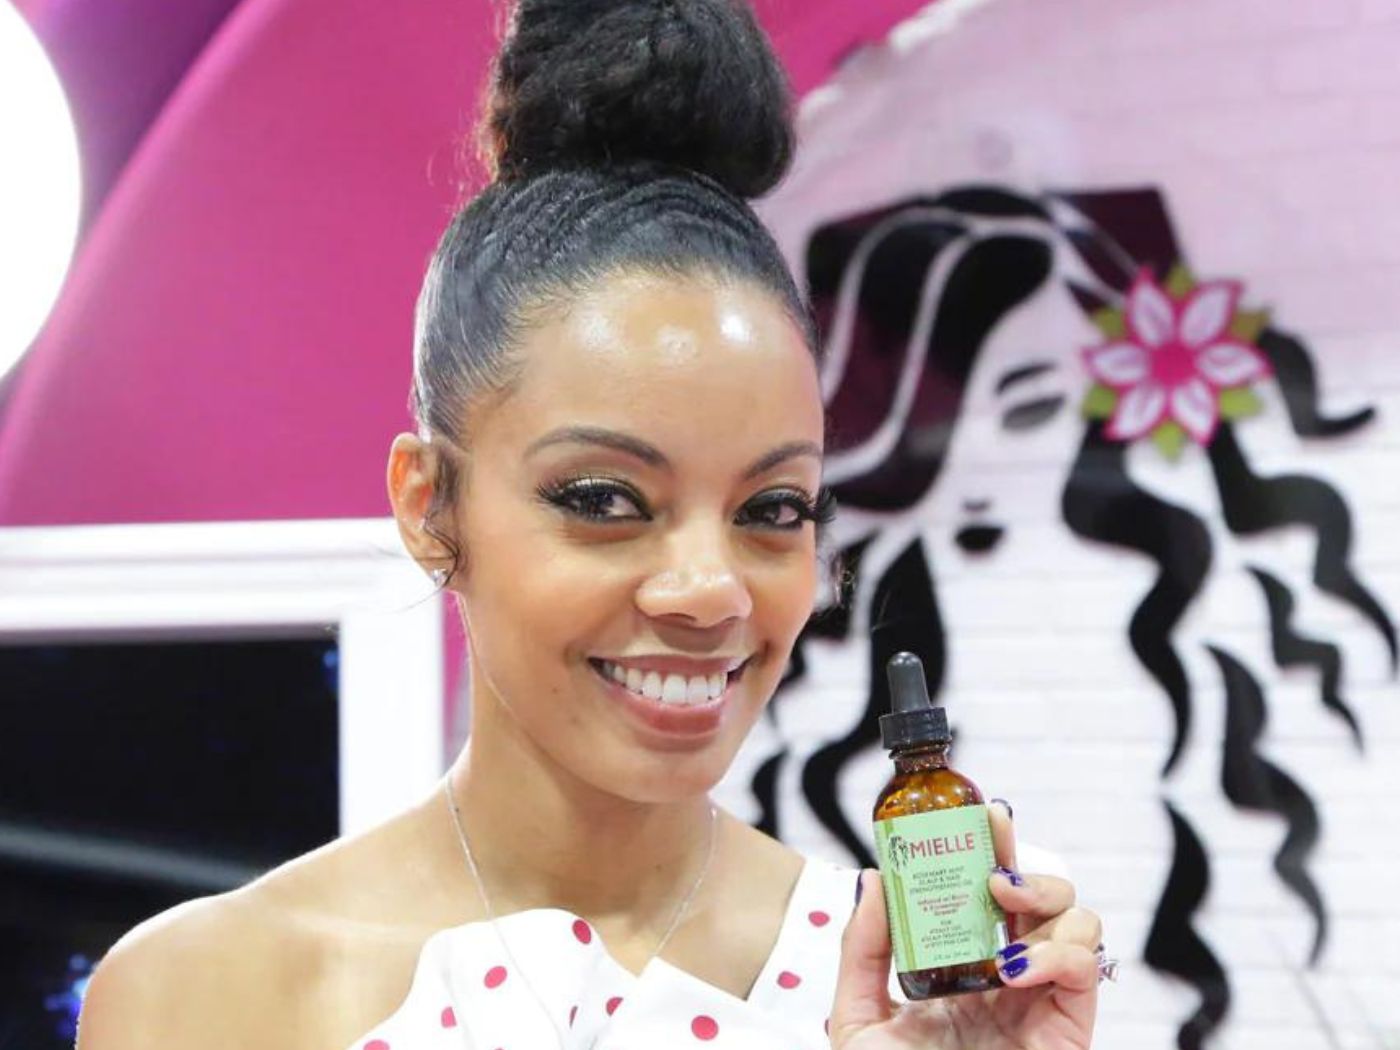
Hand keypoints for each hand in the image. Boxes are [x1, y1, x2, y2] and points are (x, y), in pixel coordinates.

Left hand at [829, 803, 1099, 1049]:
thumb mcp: (857, 1018)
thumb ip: (862, 950)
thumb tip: (872, 879)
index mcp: (960, 969)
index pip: (983, 896)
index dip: (986, 849)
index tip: (973, 813)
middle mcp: (1007, 977)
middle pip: (1038, 894)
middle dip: (1021, 857)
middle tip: (992, 843)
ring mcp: (1042, 1000)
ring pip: (1077, 919)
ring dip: (1045, 897)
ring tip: (1003, 904)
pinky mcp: (1071, 1026)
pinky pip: (1090, 967)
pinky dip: (1061, 951)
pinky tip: (1017, 966)